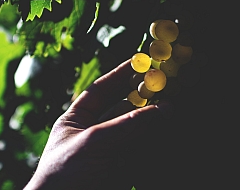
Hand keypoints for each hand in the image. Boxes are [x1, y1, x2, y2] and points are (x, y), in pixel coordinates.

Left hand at [23, 59, 172, 189]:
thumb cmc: (65, 175)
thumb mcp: (94, 142)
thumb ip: (129, 124)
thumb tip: (164, 108)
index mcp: (77, 120)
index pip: (101, 90)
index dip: (120, 75)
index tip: (140, 63)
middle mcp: (95, 133)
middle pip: (124, 109)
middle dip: (144, 99)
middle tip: (165, 85)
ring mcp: (111, 151)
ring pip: (137, 130)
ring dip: (154, 120)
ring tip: (174, 106)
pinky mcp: (124, 168)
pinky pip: (145, 150)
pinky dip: (158, 142)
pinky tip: (171, 132)